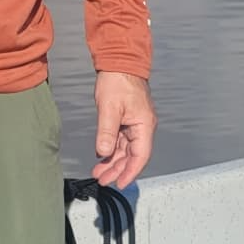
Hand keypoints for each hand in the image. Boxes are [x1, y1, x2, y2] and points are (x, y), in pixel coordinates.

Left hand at [92, 71, 155, 188]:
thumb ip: (107, 132)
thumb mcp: (109, 108)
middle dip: (117, 169)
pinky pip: (120, 140)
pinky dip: (111, 149)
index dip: (130, 172)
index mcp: (144, 125)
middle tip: (103, 179)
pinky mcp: (127, 119)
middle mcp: (142, 126)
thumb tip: (104, 152)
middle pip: (132, 155)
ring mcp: (135, 123)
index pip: (140, 156)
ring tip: (99, 171)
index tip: (119, 183)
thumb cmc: (118, 80)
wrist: (119, 61)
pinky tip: (102, 155)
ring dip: (113, 161)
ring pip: (125, 149)